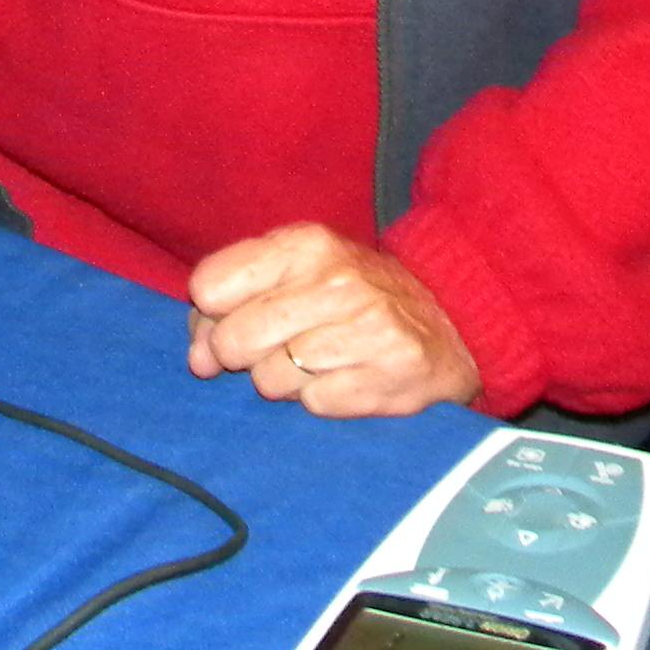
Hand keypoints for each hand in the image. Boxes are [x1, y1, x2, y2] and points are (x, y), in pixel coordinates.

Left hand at [187, 223, 479, 418]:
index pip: (210, 285)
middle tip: (276, 348)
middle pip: (233, 340)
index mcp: (305, 244)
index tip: (231, 320)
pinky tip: (344, 378)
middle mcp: (335, 281)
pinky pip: (311, 405)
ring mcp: (364, 329)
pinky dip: (319, 400)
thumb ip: (234, 301)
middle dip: (242, 356)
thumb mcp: (298, 271)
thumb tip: (198, 358)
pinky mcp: (385, 377)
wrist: (451, 323)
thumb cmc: (352, 297)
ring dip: (283, 382)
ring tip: (317, 362)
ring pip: (268, 381)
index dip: (210, 315)